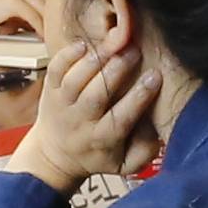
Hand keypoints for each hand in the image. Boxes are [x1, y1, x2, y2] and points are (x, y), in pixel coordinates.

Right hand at [0, 0, 58, 36]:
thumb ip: (28, 2)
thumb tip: (46, 16)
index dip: (57, 4)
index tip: (62, 18)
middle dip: (56, 15)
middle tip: (62, 30)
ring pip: (43, 8)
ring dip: (50, 24)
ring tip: (55, 36)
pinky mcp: (14, 0)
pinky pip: (33, 17)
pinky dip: (40, 29)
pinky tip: (42, 36)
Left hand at [10, 21, 155, 193]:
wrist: (56, 155)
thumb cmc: (98, 155)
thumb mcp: (125, 164)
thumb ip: (145, 149)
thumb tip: (157, 126)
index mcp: (102, 139)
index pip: (121, 118)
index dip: (139, 96)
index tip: (155, 76)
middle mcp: (80, 121)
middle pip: (96, 94)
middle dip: (117, 70)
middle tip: (135, 51)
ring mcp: (62, 104)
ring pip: (75, 79)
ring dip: (96, 59)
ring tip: (115, 44)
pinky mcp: (50, 89)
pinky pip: (55, 69)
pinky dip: (68, 55)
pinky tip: (85, 44)